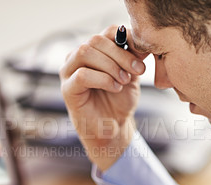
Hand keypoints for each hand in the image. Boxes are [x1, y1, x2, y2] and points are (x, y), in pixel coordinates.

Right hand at [59, 25, 146, 170]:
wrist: (113, 126)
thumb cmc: (120, 99)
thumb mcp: (131, 74)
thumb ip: (133, 57)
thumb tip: (141, 41)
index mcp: (95, 49)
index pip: (108, 32)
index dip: (126, 40)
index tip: (143, 57)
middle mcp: (78, 56)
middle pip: (96, 40)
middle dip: (121, 54)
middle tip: (137, 70)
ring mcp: (69, 71)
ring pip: (85, 52)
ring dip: (110, 65)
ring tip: (124, 80)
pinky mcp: (67, 89)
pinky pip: (82, 75)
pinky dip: (103, 79)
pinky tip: (115, 88)